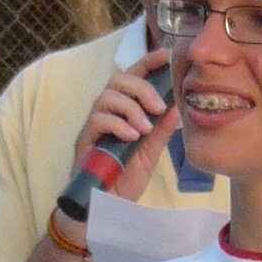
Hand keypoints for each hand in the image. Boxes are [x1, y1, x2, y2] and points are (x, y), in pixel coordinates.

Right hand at [66, 50, 176, 209]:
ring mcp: (94, 126)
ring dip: (131, 108)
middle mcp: (107, 113)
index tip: (165, 54)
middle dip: (141, 88)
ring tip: (144, 129)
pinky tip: (132, 138)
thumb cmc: (125, 179)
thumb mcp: (150, 152)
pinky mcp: (84, 140)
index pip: (133, 77)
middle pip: (118, 79)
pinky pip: (98, 120)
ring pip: (108, 97)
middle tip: (157, 107)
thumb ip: (161, 130)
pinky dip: (118, 125)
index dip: (147, 62)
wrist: (107, 207)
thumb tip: (177, 106)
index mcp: (124, 111)